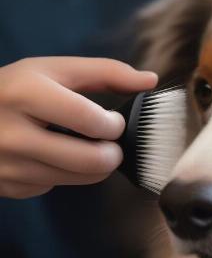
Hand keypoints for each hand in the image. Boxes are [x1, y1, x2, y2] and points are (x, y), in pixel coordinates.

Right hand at [0, 57, 157, 198]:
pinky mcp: (7, 186)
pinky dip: (64, 175)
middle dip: (113, 153)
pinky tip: (51, 157)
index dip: (113, 125)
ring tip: (86, 147)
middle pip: (91, 161)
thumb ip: (106, 72)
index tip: (113, 122)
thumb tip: (151, 80)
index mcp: (26, 94)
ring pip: (79, 179)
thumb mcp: (54, 70)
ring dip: (94, 166)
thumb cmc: (16, 88)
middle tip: (109, 143)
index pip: (90, 121)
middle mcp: (12, 134)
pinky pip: (55, 186)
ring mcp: (8, 165)